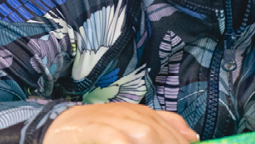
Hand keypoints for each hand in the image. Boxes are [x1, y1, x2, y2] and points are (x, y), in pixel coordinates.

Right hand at [44, 103, 199, 143]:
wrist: (62, 125)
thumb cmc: (102, 130)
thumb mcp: (134, 125)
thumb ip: (163, 126)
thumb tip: (192, 136)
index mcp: (144, 115)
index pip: (172, 130)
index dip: (180, 143)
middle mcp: (132, 115)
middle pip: (158, 132)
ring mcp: (113, 121)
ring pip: (143, 133)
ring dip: (153, 143)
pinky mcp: (93, 129)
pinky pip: (115, 139)